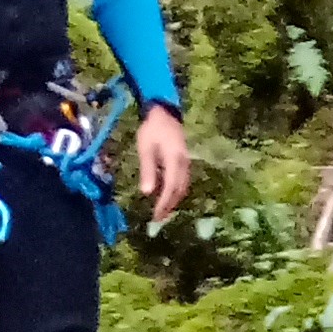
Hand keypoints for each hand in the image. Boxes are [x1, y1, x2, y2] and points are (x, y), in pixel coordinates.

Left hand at [135, 103, 191, 226]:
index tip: (155, 216)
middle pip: (179, 190)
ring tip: (162, 212)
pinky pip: (183, 180)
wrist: (164, 112)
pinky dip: (176, 191)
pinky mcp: (184, 160)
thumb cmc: (152, 129)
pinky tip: (167, 196)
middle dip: (169, 206)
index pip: (171, 187)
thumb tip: (147, 193)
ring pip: (183, 186)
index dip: (164, 204)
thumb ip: (148, 170)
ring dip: (174, 200)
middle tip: (158, 219)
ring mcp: (186, 161)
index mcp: (174, 159)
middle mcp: (183, 162)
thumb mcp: (146, 148)